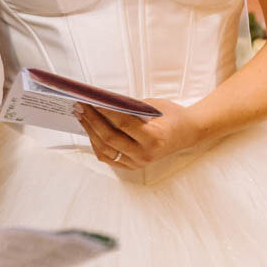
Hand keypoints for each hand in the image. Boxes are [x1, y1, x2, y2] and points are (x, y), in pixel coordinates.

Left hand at [76, 98, 205, 170]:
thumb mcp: (152, 106)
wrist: (186, 133)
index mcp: (153, 137)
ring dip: (90, 132)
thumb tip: (102, 102)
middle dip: (91, 120)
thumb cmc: (170, 115)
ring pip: (106, 150)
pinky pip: (109, 158)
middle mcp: (145, 154)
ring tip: (81, 116)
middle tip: (80, 106)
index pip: (122, 123)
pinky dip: (97, 145)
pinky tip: (90, 131)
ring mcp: (139, 163)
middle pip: (110, 138)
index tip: (90, 100)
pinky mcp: (134, 166)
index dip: (104, 111)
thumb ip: (130, 107)